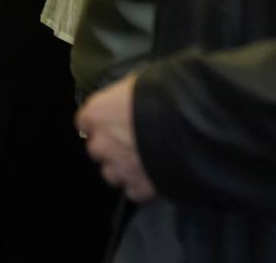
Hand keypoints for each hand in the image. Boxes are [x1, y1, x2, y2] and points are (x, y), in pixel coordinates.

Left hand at [75, 73, 156, 202]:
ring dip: (124, 169)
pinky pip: (134, 191)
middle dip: (111, 148)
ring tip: (144, 161)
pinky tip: (155, 175)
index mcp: (96, 114)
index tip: (112, 122)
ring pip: (112, 174)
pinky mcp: (139, 189)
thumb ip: (125, 95)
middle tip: (132, 141)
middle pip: (97, 150)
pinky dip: (142, 186)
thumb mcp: (139, 83)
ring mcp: (119, 169)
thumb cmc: (163, 97)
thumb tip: (128, 96)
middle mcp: (101, 144)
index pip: (85, 122)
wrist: (190, 127)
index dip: (101, 123)